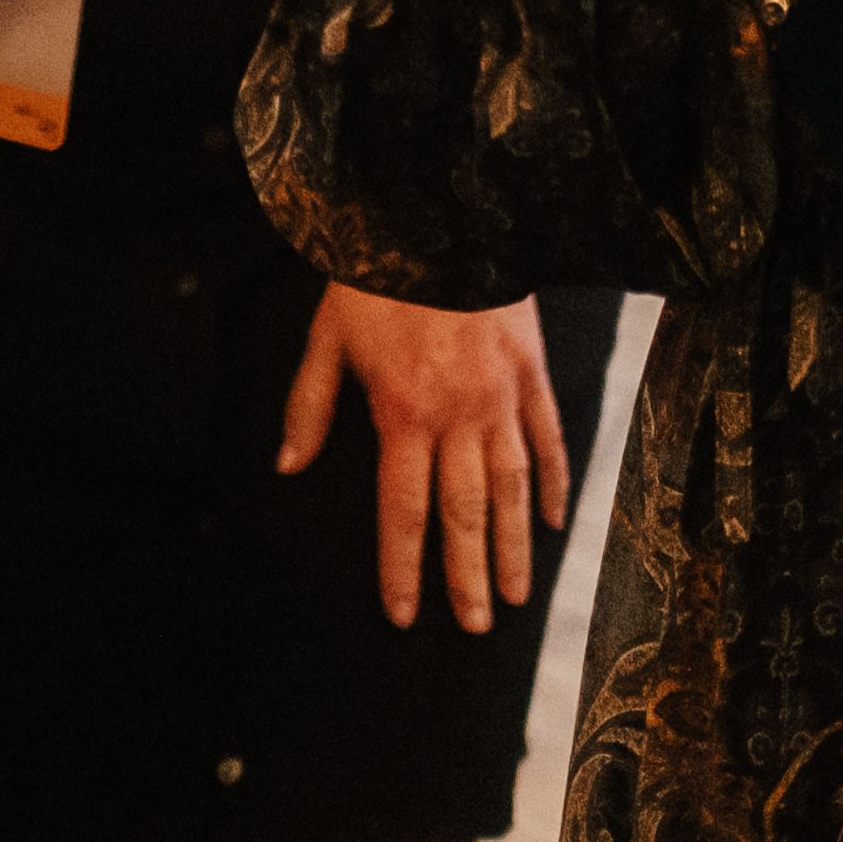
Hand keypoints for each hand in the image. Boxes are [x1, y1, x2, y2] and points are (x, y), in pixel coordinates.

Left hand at [279, 282, 574, 632]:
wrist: (440, 213)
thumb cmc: (376, 274)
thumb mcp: (327, 335)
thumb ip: (309, 404)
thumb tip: (288, 464)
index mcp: (401, 413)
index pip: (403, 510)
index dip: (403, 567)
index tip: (404, 615)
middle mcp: (457, 417)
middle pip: (464, 514)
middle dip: (467, 577)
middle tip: (477, 628)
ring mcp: (502, 398)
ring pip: (512, 489)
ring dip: (515, 547)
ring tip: (518, 595)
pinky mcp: (532, 374)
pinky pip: (548, 440)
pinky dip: (553, 483)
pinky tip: (554, 521)